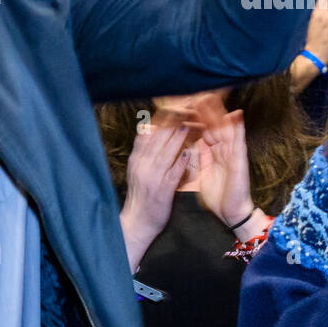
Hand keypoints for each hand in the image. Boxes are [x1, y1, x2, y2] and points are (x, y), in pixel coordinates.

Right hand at [120, 115, 191, 270]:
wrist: (138, 222)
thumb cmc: (142, 194)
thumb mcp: (138, 168)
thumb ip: (145, 149)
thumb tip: (149, 127)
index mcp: (137, 157)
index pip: (149, 130)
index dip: (162, 116)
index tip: (175, 103)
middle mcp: (142, 164)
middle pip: (157, 137)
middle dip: (173, 120)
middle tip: (188, 107)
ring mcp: (152, 176)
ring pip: (165, 151)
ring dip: (178, 137)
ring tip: (190, 123)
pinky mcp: (162, 189)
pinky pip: (172, 172)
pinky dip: (180, 161)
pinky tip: (189, 151)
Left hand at [193, 98, 263, 237]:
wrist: (231, 213)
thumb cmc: (216, 195)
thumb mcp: (198, 173)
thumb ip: (192, 158)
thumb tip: (179, 147)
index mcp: (211, 150)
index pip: (201, 127)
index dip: (193, 114)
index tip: (183, 100)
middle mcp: (222, 148)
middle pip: (213, 122)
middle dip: (204, 107)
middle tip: (196, 90)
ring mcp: (232, 152)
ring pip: (225, 127)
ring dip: (219, 111)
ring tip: (213, 95)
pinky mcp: (240, 160)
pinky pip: (238, 141)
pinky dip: (238, 127)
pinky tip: (236, 114)